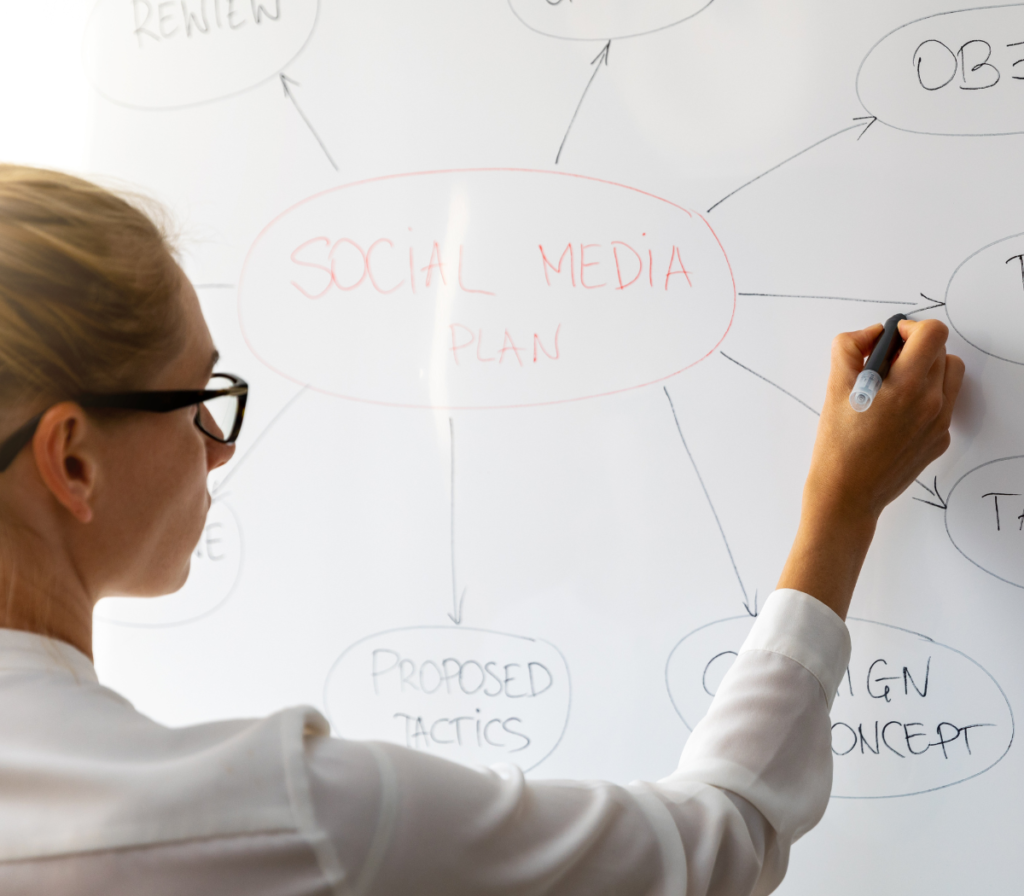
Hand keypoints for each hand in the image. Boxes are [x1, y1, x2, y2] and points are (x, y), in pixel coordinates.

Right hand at [777, 319, 963, 618]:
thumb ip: (849, 348)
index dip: (910, 327)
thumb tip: (870, 335)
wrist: (846, 495)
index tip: (891, 339)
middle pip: (942, 351)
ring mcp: (940, 423)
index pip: (932, 332)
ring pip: (948, 376)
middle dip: (914, 349)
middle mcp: (932, 403)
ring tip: (894, 386)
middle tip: (885, 364)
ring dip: (926, 371)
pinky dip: (924, 398)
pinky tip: (894, 414)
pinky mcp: (939, 440)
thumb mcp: (834, 389)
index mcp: (908, 385)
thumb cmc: (837, 447)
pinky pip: (942, 404)